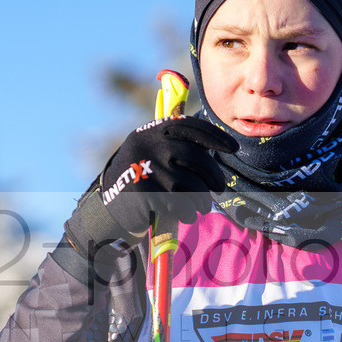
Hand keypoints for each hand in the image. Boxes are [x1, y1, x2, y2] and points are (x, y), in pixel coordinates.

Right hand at [97, 116, 237, 234]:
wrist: (108, 210)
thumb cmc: (141, 180)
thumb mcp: (152, 154)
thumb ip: (176, 146)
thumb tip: (216, 146)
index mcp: (151, 131)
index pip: (190, 126)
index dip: (215, 136)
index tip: (233, 148)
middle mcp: (148, 146)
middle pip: (196, 157)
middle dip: (214, 175)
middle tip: (220, 188)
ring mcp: (146, 169)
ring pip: (192, 184)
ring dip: (202, 199)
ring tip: (202, 206)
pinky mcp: (145, 194)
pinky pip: (180, 204)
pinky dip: (188, 212)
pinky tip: (186, 215)